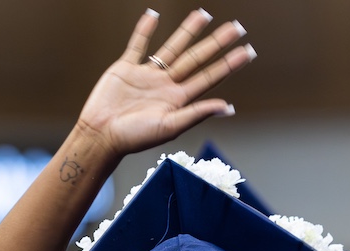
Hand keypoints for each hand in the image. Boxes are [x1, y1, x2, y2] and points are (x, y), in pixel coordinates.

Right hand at [77, 9, 254, 160]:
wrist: (101, 134)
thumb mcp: (170, 127)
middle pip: (196, 58)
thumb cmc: (135, 137)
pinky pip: (138, 45)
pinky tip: (154, 15)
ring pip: (172, 47)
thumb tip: (228, 108)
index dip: (229, 64)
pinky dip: (145, 30)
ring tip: (204, 14)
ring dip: (188, 31)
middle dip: (216, 42)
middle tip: (236, 27)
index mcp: (179, 99)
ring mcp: (148, 75)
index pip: (210, 77)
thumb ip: (197, 113)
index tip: (248, 51)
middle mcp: (167, 85)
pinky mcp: (126, 68)